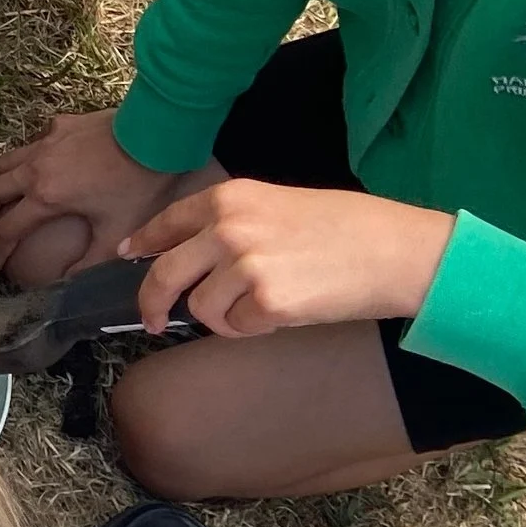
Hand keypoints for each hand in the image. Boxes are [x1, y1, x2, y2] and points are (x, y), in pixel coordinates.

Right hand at [0, 110, 185, 278]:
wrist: (155, 134)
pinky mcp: (58, 125)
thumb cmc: (137, 185)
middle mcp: (35, 168)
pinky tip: (33, 169)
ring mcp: (44, 142)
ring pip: (2, 163)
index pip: (8, 230)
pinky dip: (21, 162)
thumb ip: (89, 263)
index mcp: (45, 197)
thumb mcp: (116, 233)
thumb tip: (67, 285)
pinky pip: (29, 145)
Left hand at [120, 183, 453, 338]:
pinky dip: (252, 328)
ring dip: (224, 317)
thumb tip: (190, 254)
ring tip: (262, 305)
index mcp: (229, 198)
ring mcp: (244, 265)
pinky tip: (282, 312)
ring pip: (201, 308)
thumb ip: (230, 224)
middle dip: (152, 302)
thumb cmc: (347, 227)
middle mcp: (228, 228)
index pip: (168, 223)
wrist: (395, 250)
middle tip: (154, 321)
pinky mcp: (266, 302)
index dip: (144, 244)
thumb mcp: (278, 205)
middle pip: (164, 273)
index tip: (130, 257)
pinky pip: (235, 328)